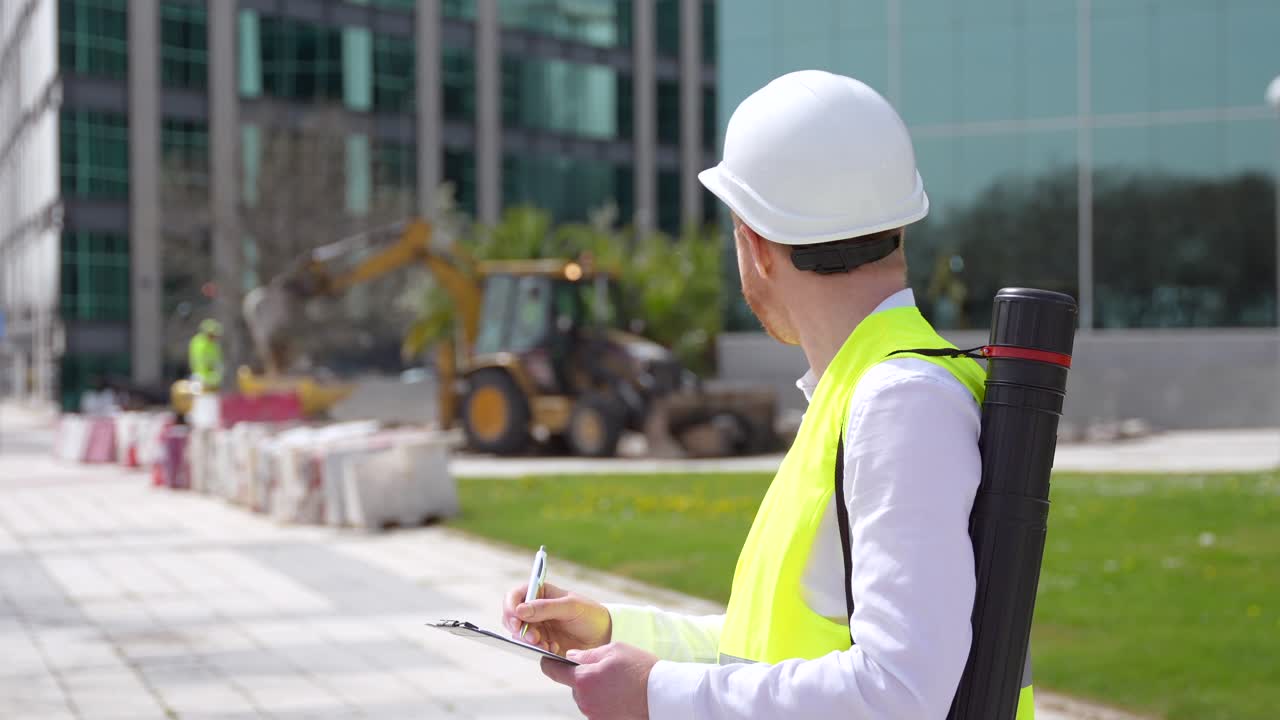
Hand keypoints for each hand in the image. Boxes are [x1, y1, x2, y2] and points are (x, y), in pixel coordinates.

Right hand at [502, 581, 611, 654]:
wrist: (604, 636)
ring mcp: (538, 628)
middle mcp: (535, 611)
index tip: (516, 618)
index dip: (510, 606)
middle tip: (533, 637)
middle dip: (520, 629)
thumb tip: (520, 610)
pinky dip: (540, 650)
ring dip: (530, 641)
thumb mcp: (571, 606)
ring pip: (520, 636)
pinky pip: (532, 649)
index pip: (515, 596)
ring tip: (547, 645)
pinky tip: (554, 649)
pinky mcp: (542, 645)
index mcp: (540, 594)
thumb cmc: (589, 614)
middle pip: (513, 618)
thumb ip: (546, 607)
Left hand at [542, 643, 656, 719]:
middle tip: (605, 669)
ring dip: (595, 689)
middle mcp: (585, 700)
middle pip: (574, 685)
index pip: (554, 672)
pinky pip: (597, 708)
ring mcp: (594, 714)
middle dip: (584, 676)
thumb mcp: (614, 650)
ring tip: (617, 682)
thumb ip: (587, 654)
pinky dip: (604, 700)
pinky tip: (620, 694)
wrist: (662, 695)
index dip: (549, 664)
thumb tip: (571, 657)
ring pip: (586, 697)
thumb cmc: (641, 670)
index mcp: (583, 679)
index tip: (547, 661)